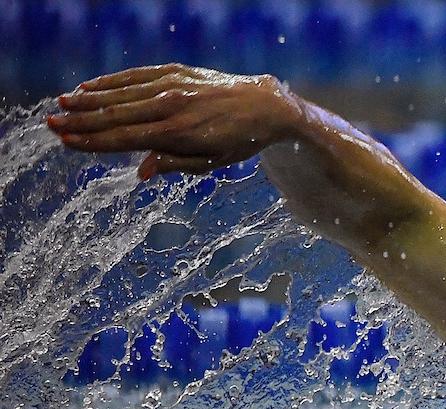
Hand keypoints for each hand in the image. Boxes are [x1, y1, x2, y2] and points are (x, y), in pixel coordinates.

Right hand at [47, 64, 303, 179]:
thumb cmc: (239, 140)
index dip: (93, 141)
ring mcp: (172, 85)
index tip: (67, 143)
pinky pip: (137, 75)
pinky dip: (112, 81)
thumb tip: (142, 172)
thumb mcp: (212, 162)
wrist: (265, 105)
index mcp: (178, 133)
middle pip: (116, 115)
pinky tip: (91, 86)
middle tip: (52, 125)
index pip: (125, 138)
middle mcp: (172, 106)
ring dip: (89, 99)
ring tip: (63, 105)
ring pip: (122, 93)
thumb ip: (174, 164)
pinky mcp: (175, 71)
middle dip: (81, 121)